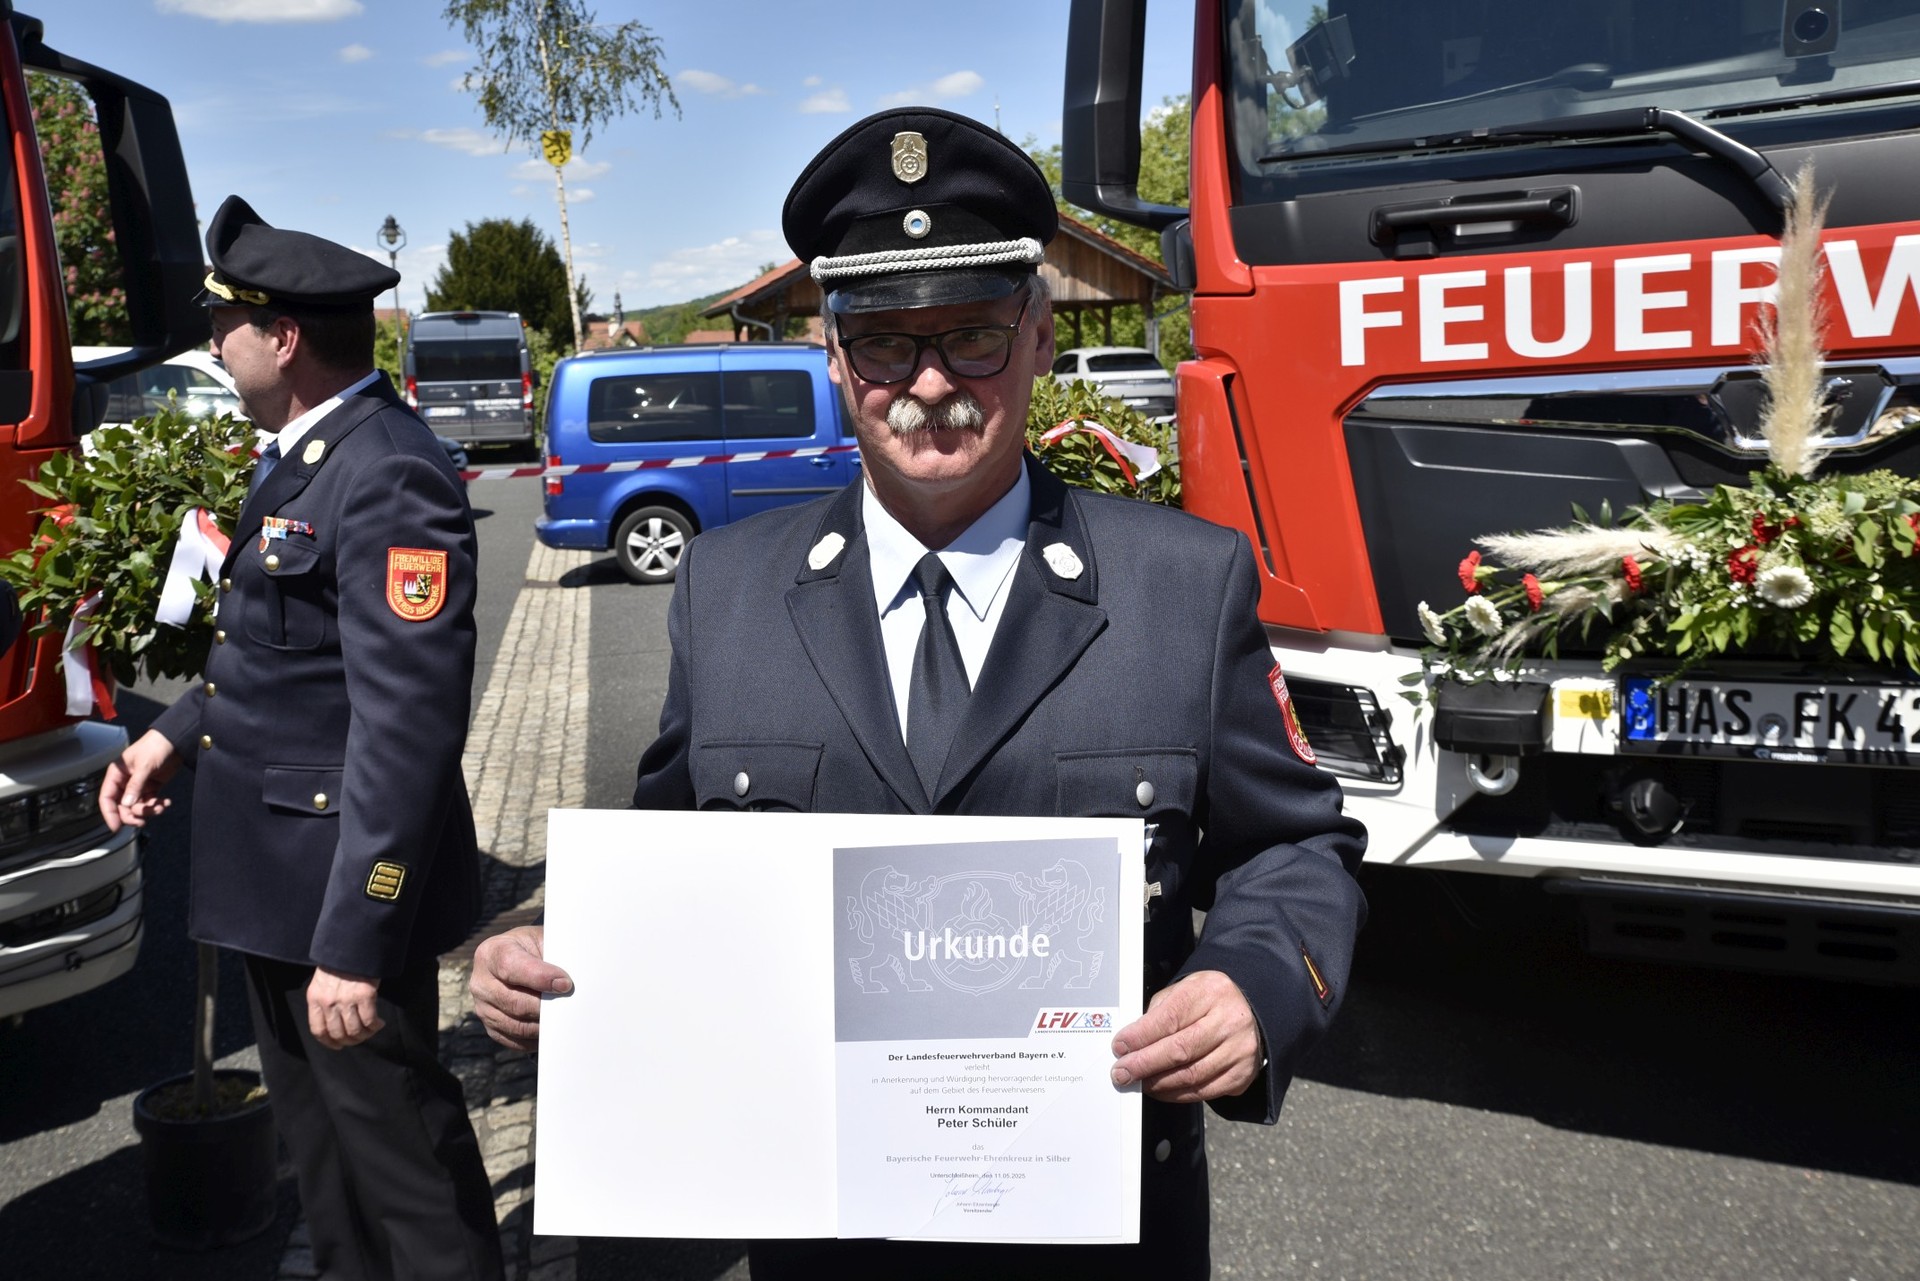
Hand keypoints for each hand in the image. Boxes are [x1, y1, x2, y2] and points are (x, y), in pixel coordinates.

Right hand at [99, 729, 180, 831]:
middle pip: (122, 807)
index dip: (109, 813)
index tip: (116, 827)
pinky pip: (151, 803)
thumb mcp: (144, 765)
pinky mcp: (152, 788)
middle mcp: (125, 782)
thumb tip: (127, 805)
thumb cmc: (155, 746)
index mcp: (116, 774)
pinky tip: (166, 802)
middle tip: (142, 821)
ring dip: (148, 811)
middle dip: (132, 815)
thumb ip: (135, 786)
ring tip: (160, 807)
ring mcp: (139, 786)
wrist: (175, 741)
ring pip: (138, 807)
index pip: (106, 797)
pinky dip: (158, 806)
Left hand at [307, 966, 383, 1048]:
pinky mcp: (365, 995)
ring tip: (371, 1030)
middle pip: (338, 1033)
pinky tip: (379, 1023)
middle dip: (350, 1040)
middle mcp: (329, 1002)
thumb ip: (323, 1002)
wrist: (354, 945)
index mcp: (315, 998)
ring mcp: (347, 999)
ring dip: (364, 1035)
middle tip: (359, 1037)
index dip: (329, 1042)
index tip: (339, 1045)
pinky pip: (369, 1020)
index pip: (318, 1030)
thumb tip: (334, 1024)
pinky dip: (375, 1026)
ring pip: (354, 1030)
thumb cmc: (339, 963)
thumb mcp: (322, 982)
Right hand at [471, 925, 571, 1050]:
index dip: (540, 977)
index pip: (511, 967)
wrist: (520, 960)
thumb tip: (567, 983)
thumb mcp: (542, 940)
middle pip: (515, 1002)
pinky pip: (516, 1041)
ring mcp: (483, 1008)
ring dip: (543, 1024)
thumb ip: (552, 956)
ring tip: (563, 1016)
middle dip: (546, 1006)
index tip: (565, 984)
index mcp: (491, 953)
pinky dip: (536, 1037)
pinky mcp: (492, 1028)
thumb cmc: (534, 949)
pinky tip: (550, 1027)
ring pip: (517, 1026)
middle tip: (569, 1005)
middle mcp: (481, 982)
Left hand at [1109, 970, 1262, 1103]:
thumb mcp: (1185, 990)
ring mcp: (1239, 1050)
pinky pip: (1203, 1092)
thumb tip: (1132, 1042)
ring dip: (1158, 1083)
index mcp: (1211, 992)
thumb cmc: (1209, 1000)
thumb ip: (1159, 1012)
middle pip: (1180, 1050)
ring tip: (1138, 1082)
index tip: (1120, 1047)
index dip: (1141, 1036)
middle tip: (1122, 1073)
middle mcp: (1230, 1021)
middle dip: (1144, 1064)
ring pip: (1191, 1076)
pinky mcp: (1242, 1075)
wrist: (1250, 1012)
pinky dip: (1177, 1094)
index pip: (1170, 1018)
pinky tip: (1161, 1089)